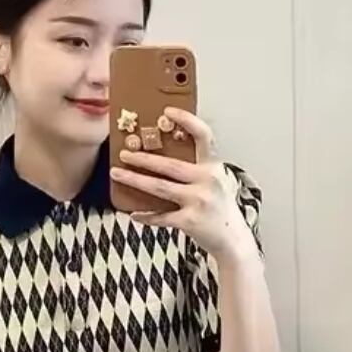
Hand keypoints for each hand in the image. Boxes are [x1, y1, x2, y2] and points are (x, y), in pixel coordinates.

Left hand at [109, 108, 254, 259]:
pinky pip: (161, 216)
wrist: (233, 240)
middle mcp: (207, 181)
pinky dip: (146, 216)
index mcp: (213, 168)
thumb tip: (163, 159)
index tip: (167, 111)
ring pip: (160, 187)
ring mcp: (198, 201)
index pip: (203, 136)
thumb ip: (196, 170)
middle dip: (143, 158)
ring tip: (118, 174)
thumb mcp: (216, 183)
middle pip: (170, 165)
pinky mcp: (190, 221)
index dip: (186, 120)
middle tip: (124, 154)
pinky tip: (134, 213)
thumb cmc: (220, 210)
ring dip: (135, 180)